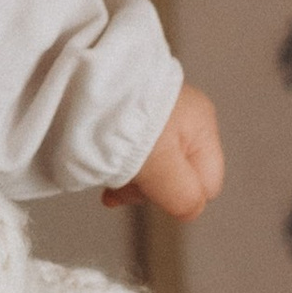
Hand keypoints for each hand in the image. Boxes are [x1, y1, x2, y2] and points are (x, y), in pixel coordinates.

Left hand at [103, 81, 223, 221]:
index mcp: (202, 127)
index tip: (152, 193)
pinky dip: (117, 165)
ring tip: (106, 176)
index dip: (180, 197)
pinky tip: (100, 171)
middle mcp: (185, 119)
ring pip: (153, 167)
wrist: (84, 80)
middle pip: (179, 177)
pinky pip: (131, 153)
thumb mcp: (162, 165)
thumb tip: (190, 212)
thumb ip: (183, 196)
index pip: (207, 185)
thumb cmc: (127, 120)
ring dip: (131, 178)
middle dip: (151, 189)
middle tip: (124, 186)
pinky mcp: (130, 115)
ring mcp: (157, 116)